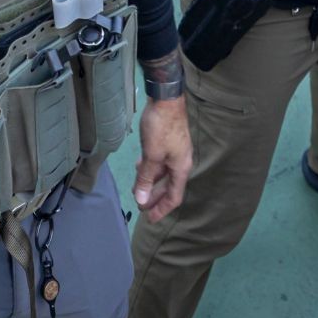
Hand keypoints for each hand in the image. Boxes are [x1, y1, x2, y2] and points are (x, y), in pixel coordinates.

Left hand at [131, 95, 191, 222]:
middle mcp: (180, 162)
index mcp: (181, 168)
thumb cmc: (161, 128)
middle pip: (168, 187)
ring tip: (136, 190)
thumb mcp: (151, 155)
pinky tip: (139, 168)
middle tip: (140, 207)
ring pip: (162, 174)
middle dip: (154, 198)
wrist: (166, 98)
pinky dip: (149, 169)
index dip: (162, 209)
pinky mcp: (167, 142)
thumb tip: (141, 200)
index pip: (174, 197)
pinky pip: (158, 162)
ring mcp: (174, 152)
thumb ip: (145, 178)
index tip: (149, 218)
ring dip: (149, 183)